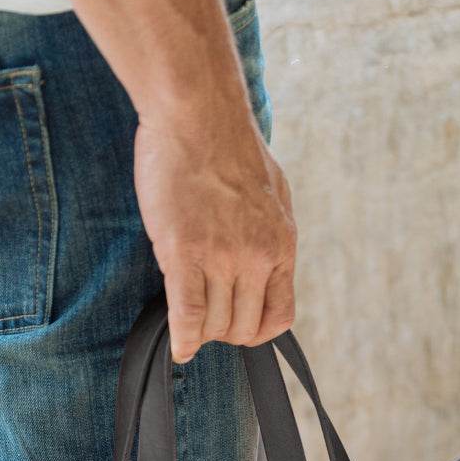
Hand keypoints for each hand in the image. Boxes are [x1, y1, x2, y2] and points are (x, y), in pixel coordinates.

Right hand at [134, 108, 296, 362]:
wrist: (199, 113)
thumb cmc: (231, 147)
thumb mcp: (273, 197)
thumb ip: (270, 237)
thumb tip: (266, 267)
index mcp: (281, 246)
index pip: (279, 317)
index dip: (256, 331)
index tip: (238, 326)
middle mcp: (255, 258)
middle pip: (242, 327)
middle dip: (223, 332)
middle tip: (205, 320)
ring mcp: (220, 257)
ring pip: (214, 325)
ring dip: (201, 331)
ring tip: (188, 318)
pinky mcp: (183, 253)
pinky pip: (186, 314)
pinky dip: (182, 338)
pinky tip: (179, 347)